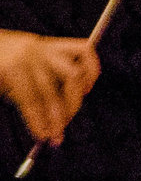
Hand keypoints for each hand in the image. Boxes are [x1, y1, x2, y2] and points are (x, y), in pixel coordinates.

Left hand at [0, 30, 99, 145]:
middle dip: (59, 116)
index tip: (45, 137)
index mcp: (12, 66)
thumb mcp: (2, 87)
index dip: (39, 121)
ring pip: (73, 75)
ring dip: (75, 98)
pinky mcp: (60, 43)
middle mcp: (33, 54)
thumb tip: (46, 130)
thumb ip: (24, 105)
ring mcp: (48, 48)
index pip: (32, 99)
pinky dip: (92, 70)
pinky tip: (85, 88)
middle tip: (59, 132)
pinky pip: (85, 52)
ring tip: (70, 112)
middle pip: (53, 90)